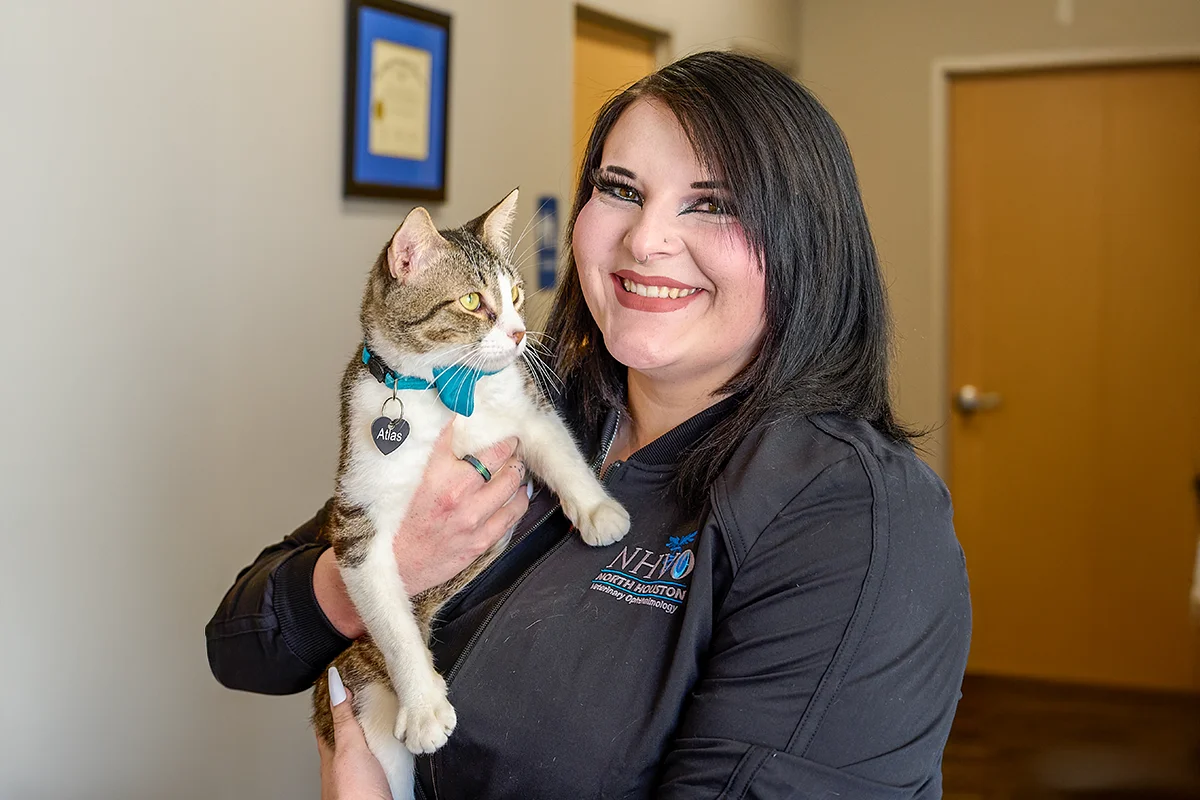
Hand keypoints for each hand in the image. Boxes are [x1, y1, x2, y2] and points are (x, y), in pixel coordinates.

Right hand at [314, 429, 529, 637]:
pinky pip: (512, 514)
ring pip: (511, 484)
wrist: (389, 568)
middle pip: (499, 457)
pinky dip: (519, 500)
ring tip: (516, 466)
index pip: (460, 433)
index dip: (477, 422)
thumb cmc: (390, 523)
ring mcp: (471, 518)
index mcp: (433, 472)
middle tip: (510, 442)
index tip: (486, 419)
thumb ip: (424, 454)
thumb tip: (444, 426)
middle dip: (507, 447)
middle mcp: (456, 492)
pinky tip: (518, 494)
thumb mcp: (400, 480)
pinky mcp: (480, 540)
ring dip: (516, 472)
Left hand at [317, 667, 391, 799]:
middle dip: (361, 714)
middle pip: (350, 733)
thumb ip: (344, 720)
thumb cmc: (355, 795)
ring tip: (391, 716)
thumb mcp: (348, 748)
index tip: (341, 682)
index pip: (329, 721)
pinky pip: (384, 758)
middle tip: (373, 694)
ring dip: (378, 731)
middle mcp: (346, 764)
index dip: (334, 700)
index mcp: (332, 754)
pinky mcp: (381, 782)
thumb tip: (335, 686)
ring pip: (368, 745)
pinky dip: (390, 747)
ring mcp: (363, 773)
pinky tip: (400, 746)